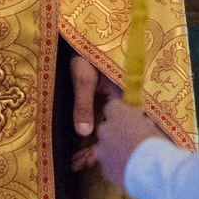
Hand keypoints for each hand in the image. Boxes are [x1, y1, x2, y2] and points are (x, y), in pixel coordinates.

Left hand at [65, 48, 115, 170]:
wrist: (81, 33)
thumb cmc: (86, 50)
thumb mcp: (83, 77)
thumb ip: (83, 104)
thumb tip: (84, 133)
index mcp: (121, 95)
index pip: (114, 127)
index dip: (101, 146)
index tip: (88, 161)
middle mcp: (119, 101)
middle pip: (109, 131)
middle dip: (94, 150)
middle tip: (78, 164)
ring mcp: (111, 101)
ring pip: (104, 128)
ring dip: (91, 144)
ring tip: (76, 161)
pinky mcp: (103, 99)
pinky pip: (98, 120)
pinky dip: (89, 133)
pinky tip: (80, 145)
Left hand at [89, 99, 161, 189]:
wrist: (154, 172)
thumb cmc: (158, 145)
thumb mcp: (153, 126)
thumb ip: (141, 122)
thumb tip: (141, 123)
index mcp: (118, 115)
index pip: (112, 107)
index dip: (121, 114)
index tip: (131, 120)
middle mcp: (105, 130)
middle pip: (106, 128)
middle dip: (116, 133)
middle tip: (132, 141)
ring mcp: (102, 151)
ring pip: (105, 148)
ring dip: (114, 150)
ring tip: (131, 158)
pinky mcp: (105, 169)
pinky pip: (109, 164)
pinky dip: (117, 166)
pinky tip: (130, 170)